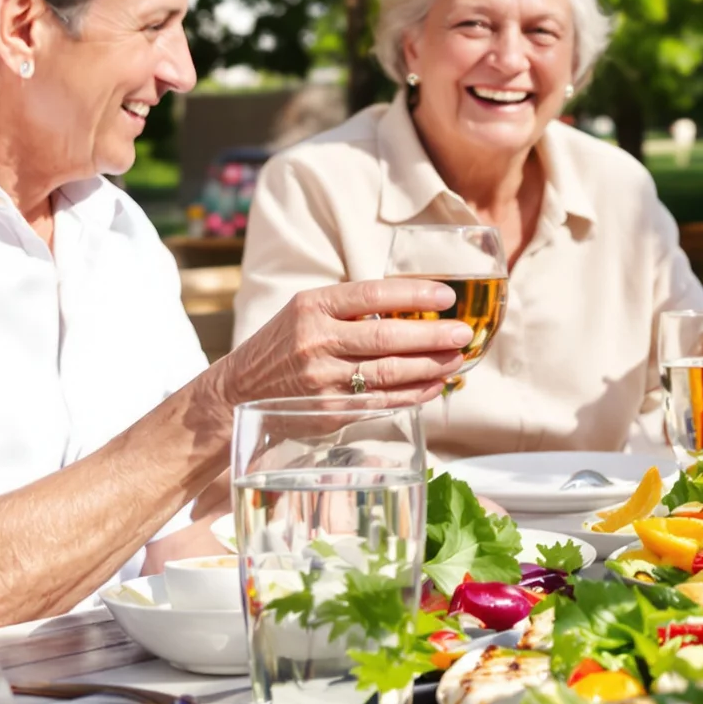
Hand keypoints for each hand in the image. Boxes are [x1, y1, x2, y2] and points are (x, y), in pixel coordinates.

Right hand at [213, 278, 470, 409]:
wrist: (239, 391)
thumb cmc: (283, 345)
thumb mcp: (305, 312)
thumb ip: (349, 308)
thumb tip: (412, 305)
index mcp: (312, 305)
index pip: (372, 294)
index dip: (415, 295)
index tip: (447, 296)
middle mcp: (316, 340)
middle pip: (387, 336)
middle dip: (433, 335)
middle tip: (464, 333)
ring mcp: (323, 378)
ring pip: (389, 371)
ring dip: (430, 366)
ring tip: (457, 358)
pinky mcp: (329, 410)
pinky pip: (381, 401)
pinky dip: (413, 394)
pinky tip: (434, 385)